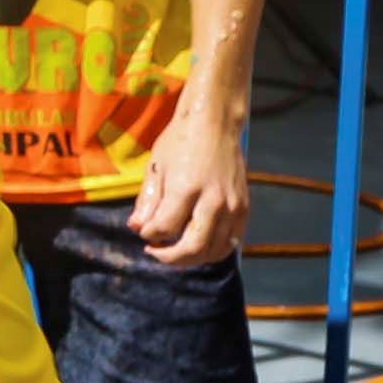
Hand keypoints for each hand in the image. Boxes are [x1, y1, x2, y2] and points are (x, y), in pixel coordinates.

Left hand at [129, 123, 250, 265]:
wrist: (214, 123)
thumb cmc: (180, 141)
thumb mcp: (156, 167)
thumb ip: (148, 201)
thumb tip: (137, 228)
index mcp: (186, 188)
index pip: (165, 229)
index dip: (149, 235)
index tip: (142, 231)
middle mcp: (213, 201)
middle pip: (193, 249)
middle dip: (169, 257)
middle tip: (154, 251)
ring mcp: (233, 207)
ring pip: (214, 251)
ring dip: (191, 259)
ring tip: (174, 251)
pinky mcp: (244, 208)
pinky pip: (231, 242)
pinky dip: (213, 251)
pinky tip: (198, 245)